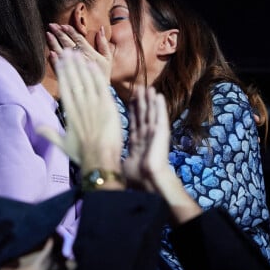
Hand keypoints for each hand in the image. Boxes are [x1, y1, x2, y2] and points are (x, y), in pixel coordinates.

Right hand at [37, 49, 121, 172]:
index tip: (58, 61)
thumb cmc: (82, 155)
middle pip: (74, 81)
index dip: (61, 73)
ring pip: (86, 81)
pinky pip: (101, 87)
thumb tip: (36, 127)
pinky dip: (96, 75)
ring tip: (77, 53)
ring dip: (81, 66)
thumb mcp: (63, 144)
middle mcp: (80, 106)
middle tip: (66, 50)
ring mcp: (94, 106)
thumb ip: (50, 133)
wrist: (99, 160)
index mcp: (70, 113)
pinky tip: (92, 64)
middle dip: (69, 65)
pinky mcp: (107, 107)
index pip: (64, 88)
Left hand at [46, 23, 111, 82]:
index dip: (70, 31)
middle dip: (59, 33)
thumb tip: (100, 29)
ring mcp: (72, 68)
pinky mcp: (67, 76)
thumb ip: (103, 44)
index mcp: (89, 53)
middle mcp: (79, 59)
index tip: (63, 25)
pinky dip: (54, 60)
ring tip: (47, 34)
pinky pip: (58, 67)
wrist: (99, 93)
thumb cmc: (103, 74)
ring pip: (60, 52)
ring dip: (53, 43)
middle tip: (51, 25)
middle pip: (67, 43)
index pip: (78, 39)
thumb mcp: (107, 58)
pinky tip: (49, 52)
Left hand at [124, 86, 201, 223]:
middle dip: (140, 102)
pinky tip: (159, 96)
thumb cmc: (137, 178)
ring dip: (149, 100)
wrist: (149, 181)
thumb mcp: (123, 164)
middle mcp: (146, 136)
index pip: (133, 123)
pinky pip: (160, 116)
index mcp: (137, 143)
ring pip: (151, 113)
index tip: (129, 100)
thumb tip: (107, 159)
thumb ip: (119, 157)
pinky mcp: (161, 133)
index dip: (132, 111)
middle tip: (138, 88)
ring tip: (148, 87)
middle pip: (142, 115)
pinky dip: (159, 106)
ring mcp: (154, 134)